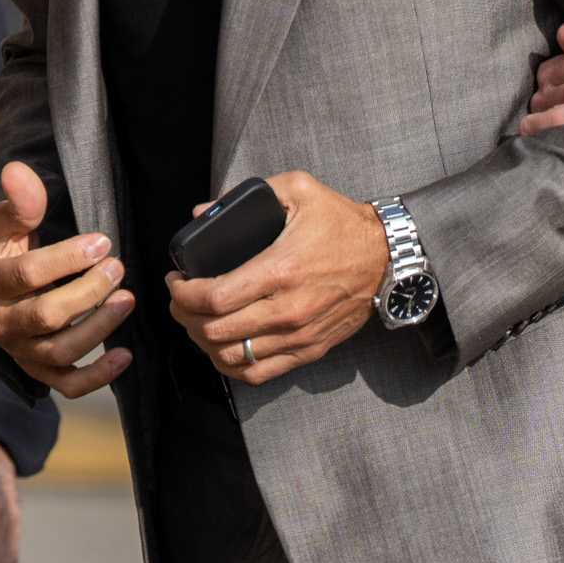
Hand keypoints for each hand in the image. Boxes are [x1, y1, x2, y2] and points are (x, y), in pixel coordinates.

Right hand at [0, 160, 133, 399]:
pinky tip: (125, 356)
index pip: (28, 274)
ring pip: (61, 351)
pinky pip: (67, 384)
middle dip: (89, 292)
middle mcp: (0, 323)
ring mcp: (21, 351)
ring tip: (127, 300)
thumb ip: (18, 202)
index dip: (67, 259)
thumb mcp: (4, 225)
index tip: (101, 242)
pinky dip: (97, 377)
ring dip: (100, 328)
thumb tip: (19, 170)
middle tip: (118, 268)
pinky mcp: (39, 370)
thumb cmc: (2, 253)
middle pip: (48, 315)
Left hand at [170, 169, 390, 383]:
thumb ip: (248, 193)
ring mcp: (298, 335)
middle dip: (184, 316)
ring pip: (230, 356)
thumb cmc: (342, 224)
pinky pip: (257, 373)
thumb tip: (200, 213)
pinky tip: (221, 347)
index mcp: (280, 270)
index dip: (182, 293)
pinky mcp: (308, 349)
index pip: (213, 297)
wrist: (387, 259)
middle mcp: (287, 309)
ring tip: (196, 322)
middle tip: (180, 299)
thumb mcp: (298, 189)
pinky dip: (230, 365)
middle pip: (214, 331)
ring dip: (202, 342)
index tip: (176, 280)